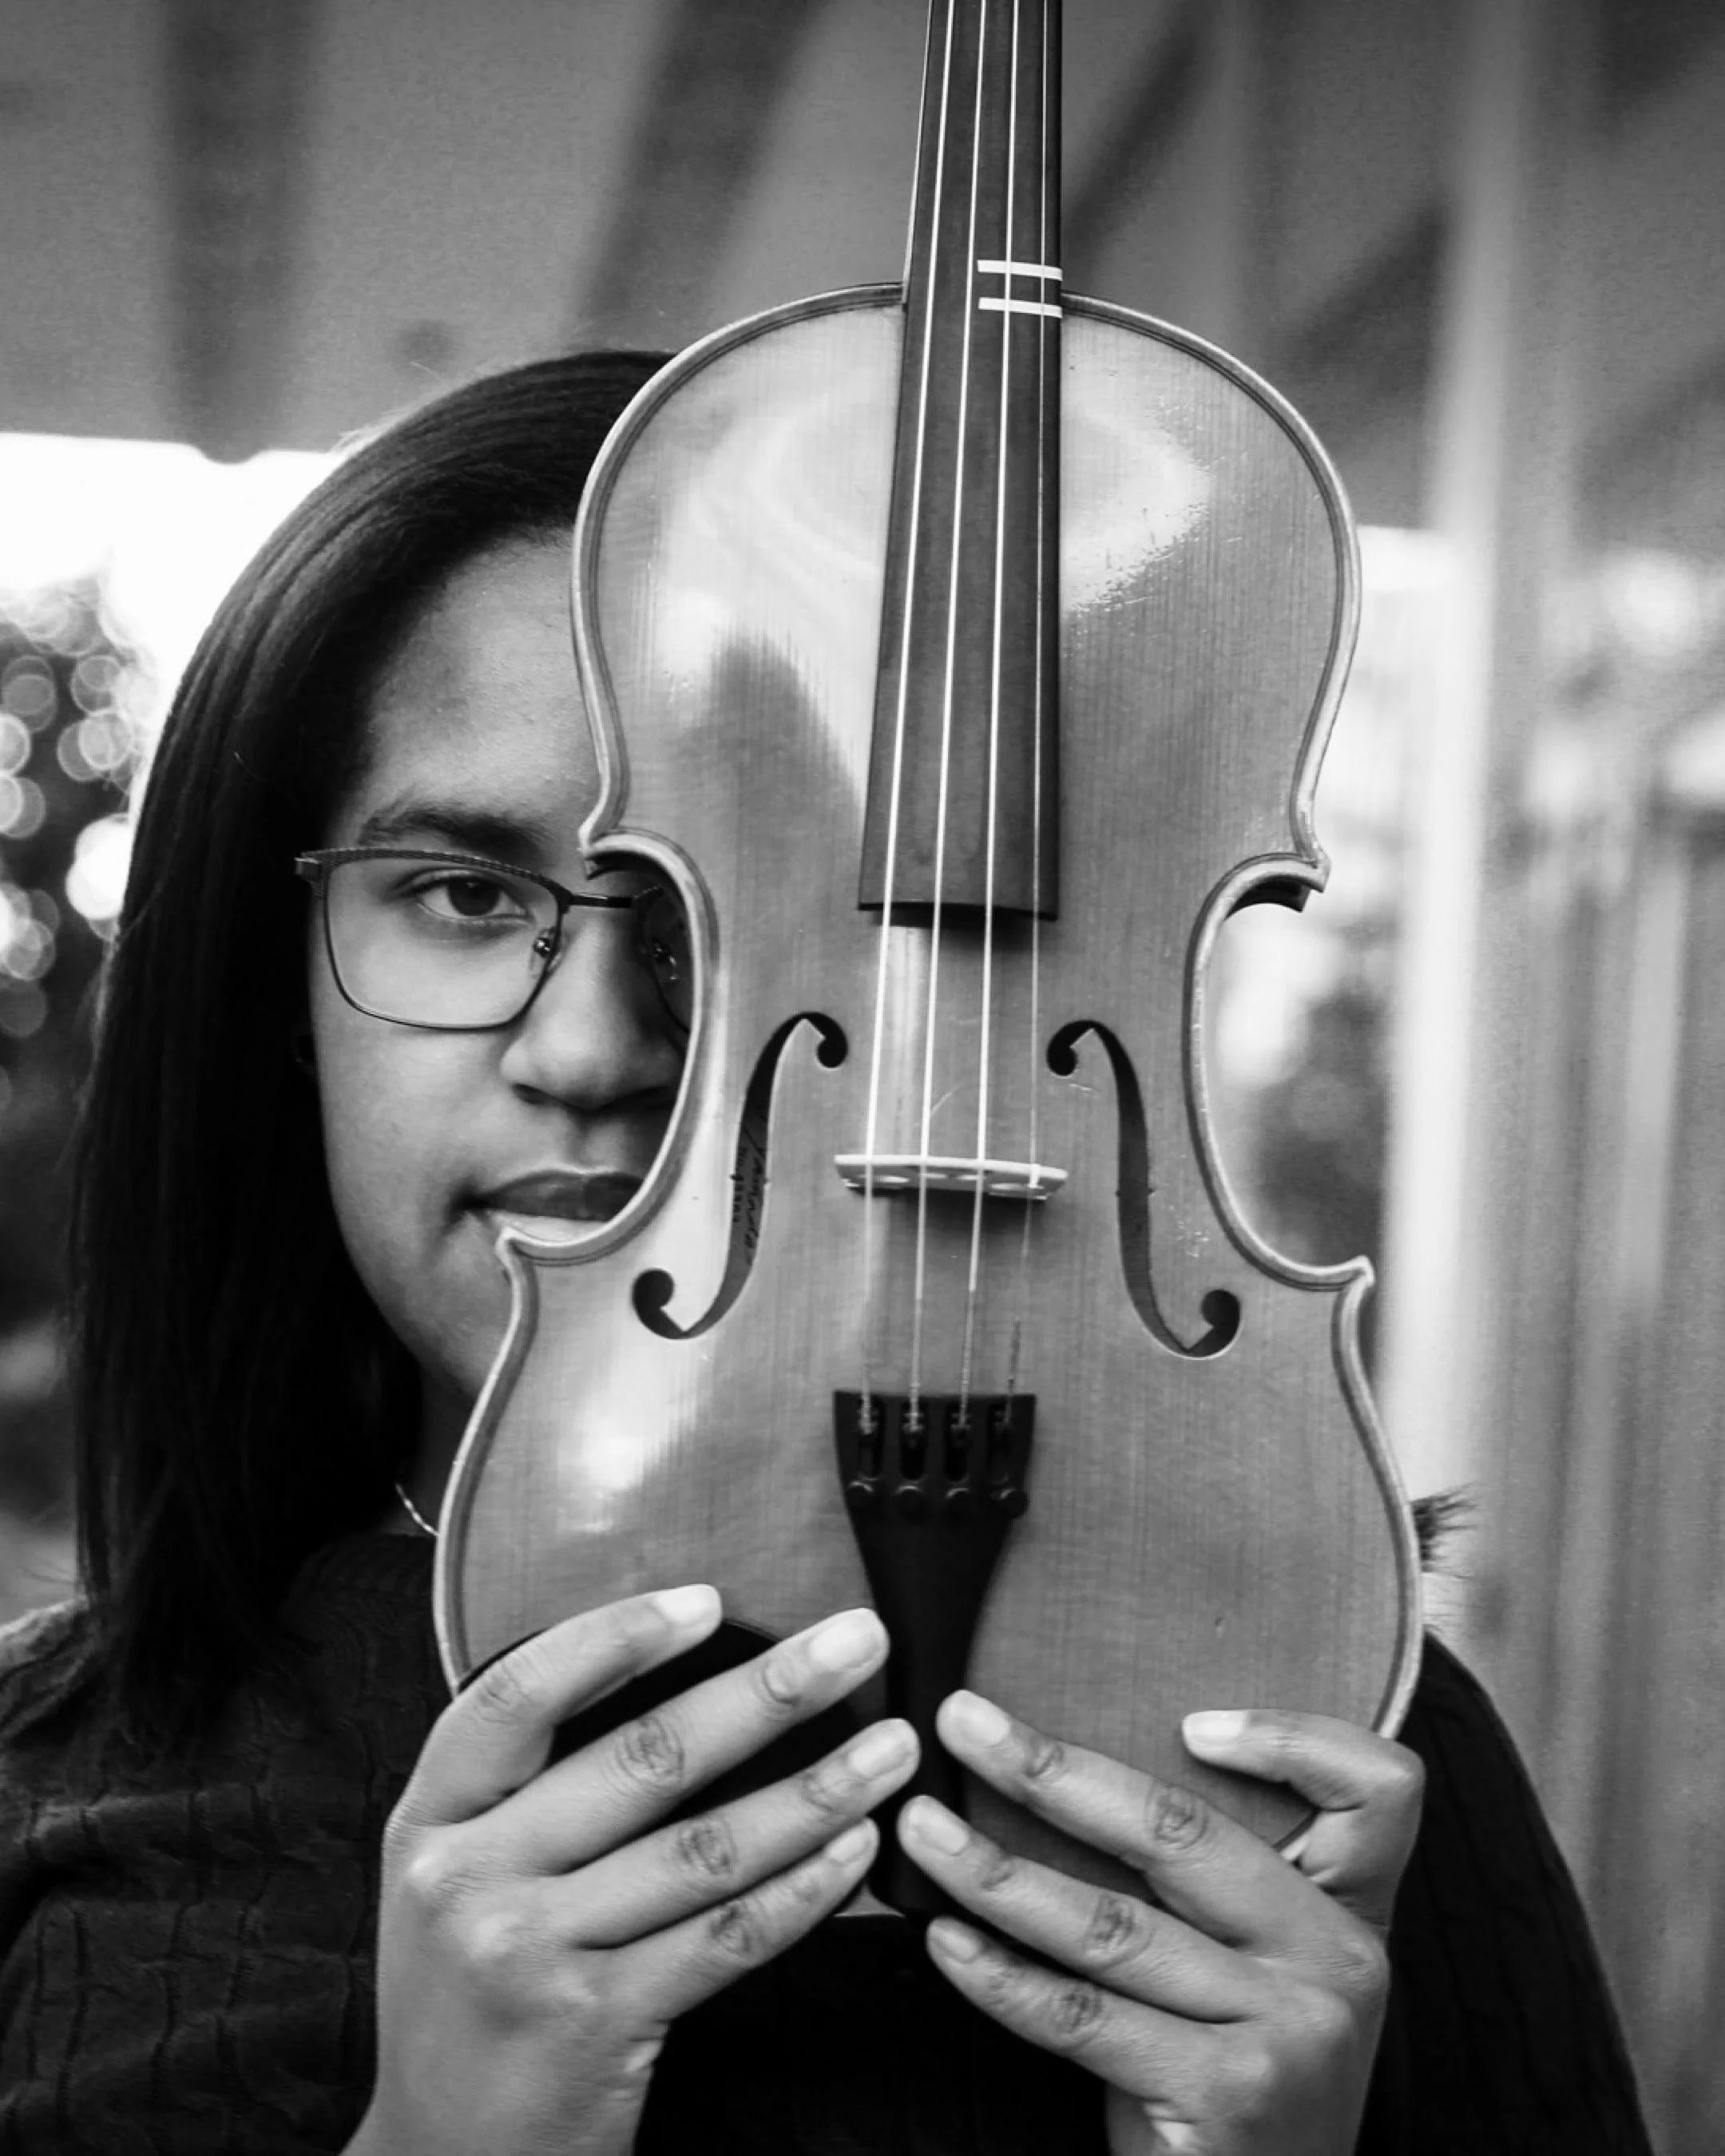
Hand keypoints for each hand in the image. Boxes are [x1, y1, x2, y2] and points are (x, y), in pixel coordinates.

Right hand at [349, 1589, 917, 2155]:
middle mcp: (471, 1880)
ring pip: (702, 1849)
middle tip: (856, 1641)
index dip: (615, 1636)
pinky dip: (801, 1890)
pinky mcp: (597, 2025)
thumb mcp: (452, 1878)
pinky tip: (855, 1851)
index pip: (517, 1696)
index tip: (709, 1600)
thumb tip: (668, 1675)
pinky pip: (723, 1939)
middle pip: (640, 1760)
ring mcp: (531, 1956)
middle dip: (766, 1692)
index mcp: (433, 1822)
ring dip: (814, 1789)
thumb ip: (524, 1789)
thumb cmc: (470, 1994)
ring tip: (893, 1747)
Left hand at [898, 1694, 1422, 2155]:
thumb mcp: (1255, 1982)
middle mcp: (1335, 1963)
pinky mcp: (1228, 2095)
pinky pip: (1085, 2016)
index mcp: (1348, 1916)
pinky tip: (944, 1942)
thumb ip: (1212, 1893)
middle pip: (1185, 1832)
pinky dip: (1001, 1975)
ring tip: (922, 1832)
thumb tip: (1062, 1770)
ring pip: (1113, 1923)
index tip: (1186, 1718)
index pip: (1377, 1790)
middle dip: (1053, 1770)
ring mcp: (1288, 2031)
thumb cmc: (1231, 2088)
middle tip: (964, 1722)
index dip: (1294, 1737)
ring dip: (995, 1870)